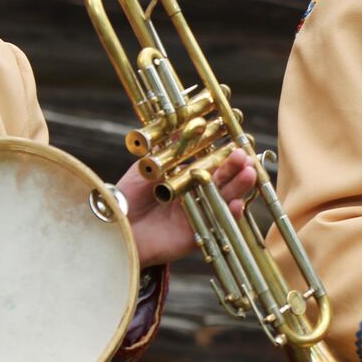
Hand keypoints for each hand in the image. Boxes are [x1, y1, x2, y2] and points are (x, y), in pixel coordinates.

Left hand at [122, 150, 252, 266]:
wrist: (112, 226)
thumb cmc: (125, 197)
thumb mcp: (145, 168)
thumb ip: (167, 152)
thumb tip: (183, 124)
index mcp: (185, 179)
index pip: (211, 164)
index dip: (225, 156)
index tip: (238, 144)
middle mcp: (194, 196)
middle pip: (221, 181)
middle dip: (234, 169)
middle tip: (245, 157)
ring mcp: (196, 215)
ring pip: (223, 200)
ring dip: (238, 188)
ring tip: (249, 174)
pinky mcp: (195, 236)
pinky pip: (215, 225)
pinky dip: (228, 215)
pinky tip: (237, 204)